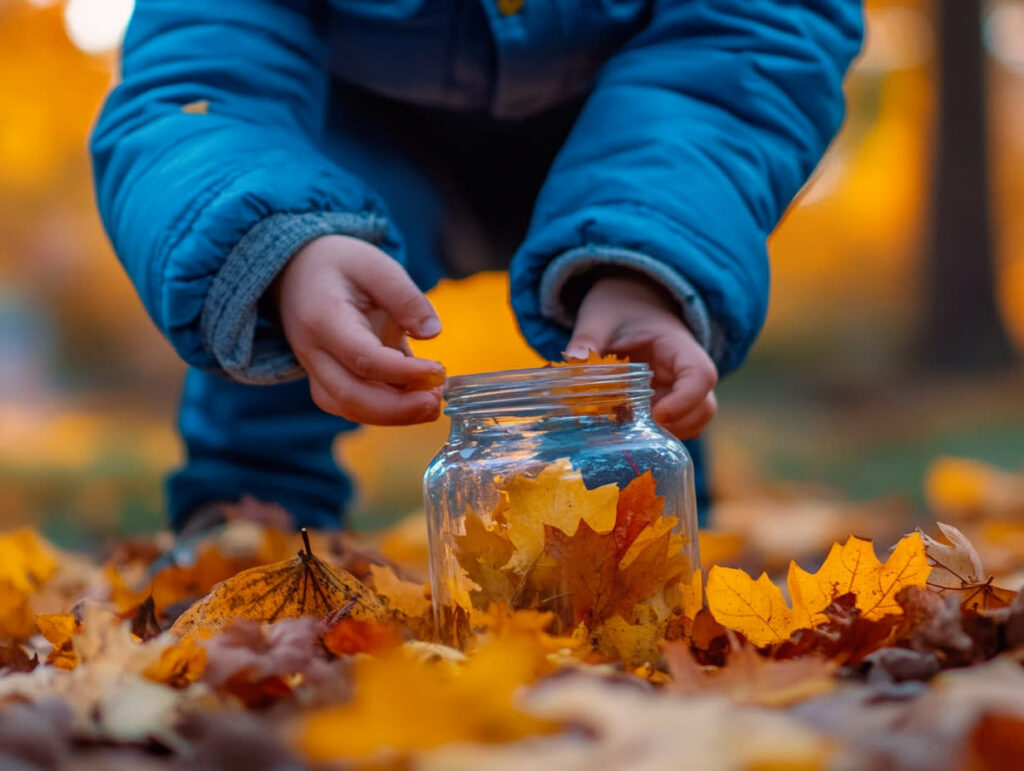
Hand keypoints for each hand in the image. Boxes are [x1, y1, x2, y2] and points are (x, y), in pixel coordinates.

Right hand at [276, 235, 444, 424]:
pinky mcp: (328, 382)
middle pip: (352, 396)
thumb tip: (432, 332)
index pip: (363, 358)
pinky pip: (353, 407)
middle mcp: (314, 353)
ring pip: (351, 408)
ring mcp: (317, 372)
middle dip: (398, 408)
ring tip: (432, 402)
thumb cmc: (339, 266)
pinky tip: (415, 399)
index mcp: (324, 319)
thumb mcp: (375, 265)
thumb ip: (405, 297)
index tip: (438, 370)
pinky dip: (385, 412)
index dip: (403, 372)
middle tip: (436, 401)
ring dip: (394, 415)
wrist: (297, 273)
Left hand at [565, 275, 717, 438]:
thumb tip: (572, 360)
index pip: (700, 375)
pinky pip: (674, 425)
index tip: (657, 415)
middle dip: (677, 425)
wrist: (629, 306)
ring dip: (666, 433)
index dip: (685, 400)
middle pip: (704, 407)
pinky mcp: (667, 401)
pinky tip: (624, 429)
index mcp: (679, 346)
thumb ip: (588, 337)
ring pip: (694, 421)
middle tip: (637, 432)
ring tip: (627, 432)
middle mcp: (686, 371)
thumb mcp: (601, 317)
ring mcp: (680, 389)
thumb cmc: (619, 308)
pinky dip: (655, 434)